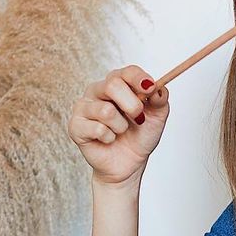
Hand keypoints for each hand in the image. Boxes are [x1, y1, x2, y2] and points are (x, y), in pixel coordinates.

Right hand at [67, 65, 170, 185]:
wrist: (129, 164)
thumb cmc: (139, 136)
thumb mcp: (157, 117)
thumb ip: (160, 99)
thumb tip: (158, 89)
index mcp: (117, 83)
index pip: (126, 72)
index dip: (139, 78)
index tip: (150, 88)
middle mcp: (98, 90)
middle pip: (112, 85)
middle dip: (132, 106)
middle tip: (138, 119)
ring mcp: (84, 107)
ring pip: (106, 111)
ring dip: (121, 127)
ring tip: (120, 132)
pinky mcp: (75, 126)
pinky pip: (98, 129)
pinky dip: (109, 138)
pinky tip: (108, 140)